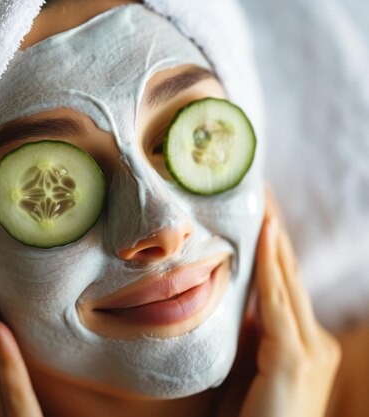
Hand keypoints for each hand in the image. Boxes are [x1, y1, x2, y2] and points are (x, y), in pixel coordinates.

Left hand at [237, 187, 341, 416]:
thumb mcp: (247, 370)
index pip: (286, 285)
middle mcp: (316, 342)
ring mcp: (311, 350)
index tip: (261, 212)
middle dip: (274, 230)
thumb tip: (245, 306)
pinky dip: (269, 264)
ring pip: (286, 279)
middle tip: (261, 190)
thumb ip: (250, 338)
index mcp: (303, 344)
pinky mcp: (295, 358)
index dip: (273, 246)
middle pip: (289, 274)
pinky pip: (277, 300)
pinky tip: (264, 231)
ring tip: (262, 200)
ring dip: (272, 236)